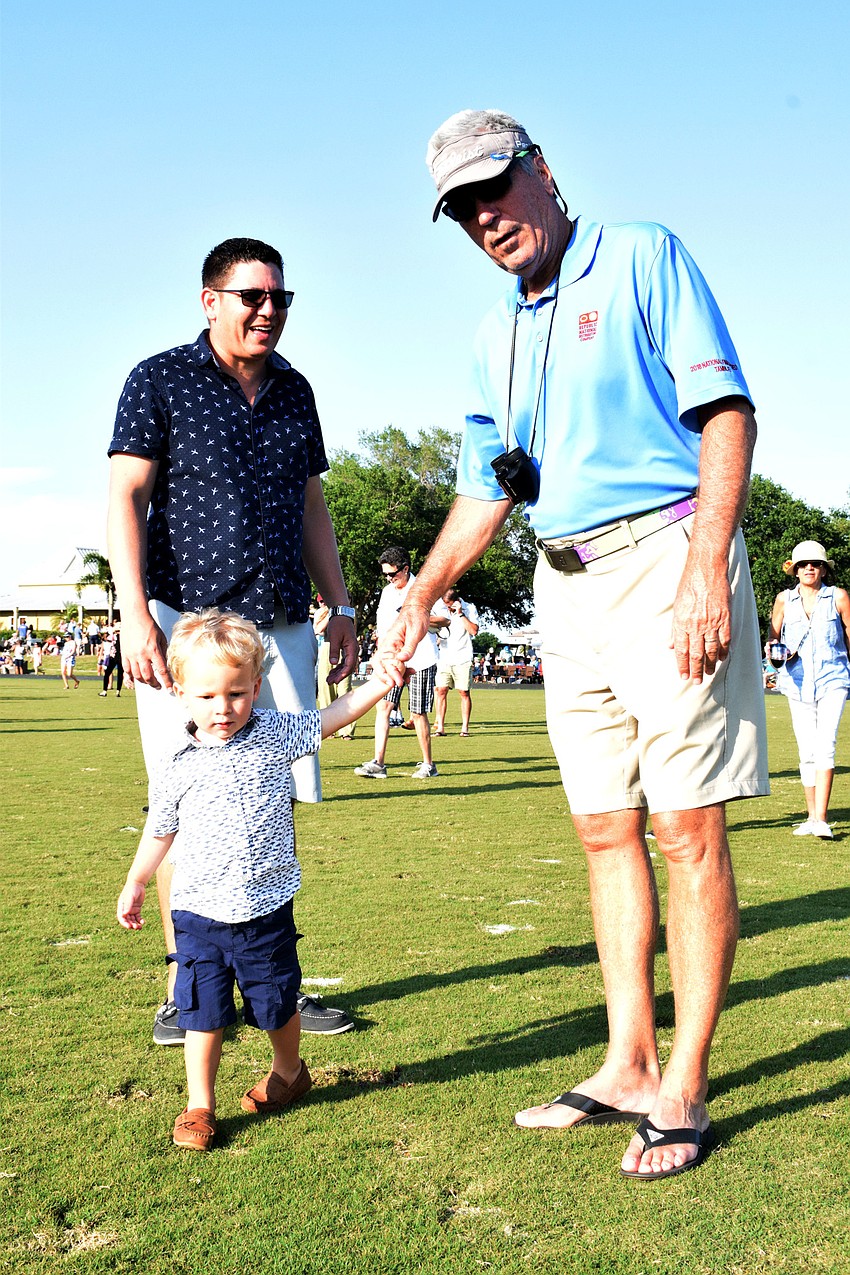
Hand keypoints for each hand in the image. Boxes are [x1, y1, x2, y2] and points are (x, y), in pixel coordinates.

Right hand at [117, 881, 145, 929]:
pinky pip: (138, 917)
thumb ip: (128, 905)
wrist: (138, 883)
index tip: (129, 926)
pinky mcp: (137, 909)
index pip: (121, 918)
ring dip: (135, 924)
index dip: (124, 923)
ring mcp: (131, 909)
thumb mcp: (130, 897)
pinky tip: (143, 922)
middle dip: (131, 925)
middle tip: (136, 927)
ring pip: (132, 920)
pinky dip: (140, 920)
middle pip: (127, 920)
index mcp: (121, 907)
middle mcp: (125, 910)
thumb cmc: (132, 889)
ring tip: (140, 927)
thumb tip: (125, 915)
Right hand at [120, 610, 171, 689]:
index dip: (166, 681)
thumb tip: (166, 664)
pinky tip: (135, 679)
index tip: (169, 688)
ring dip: (143, 682)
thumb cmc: (150, 626)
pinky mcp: (124, 654)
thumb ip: (164, 652)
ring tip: (149, 682)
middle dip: (154, 684)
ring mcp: (131, 655)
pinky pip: (126, 670)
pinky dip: (131, 677)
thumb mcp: (162, 638)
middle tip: (158, 686)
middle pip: (148, 676)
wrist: (134, 616)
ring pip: (136, 675)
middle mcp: (142, 654)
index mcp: (153, 650)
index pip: (162, 671)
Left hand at [324, 615, 357, 683]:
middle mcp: (353, 650)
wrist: (341, 616)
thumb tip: (333, 663)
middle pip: (348, 667)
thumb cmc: (338, 625)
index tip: (336, 680)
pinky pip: (344, 661)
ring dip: (338, 673)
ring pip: (346, 665)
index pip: (349, 665)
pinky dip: (338, 667)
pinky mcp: (347, 650)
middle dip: (339, 676)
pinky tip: (332, 672)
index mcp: (352, 648)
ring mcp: (351, 650)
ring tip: (329, 679)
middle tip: (330, 682)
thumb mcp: (334, 637)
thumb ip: (334, 651)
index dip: (343, 674)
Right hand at [375, 605, 430, 685]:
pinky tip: (409, 673)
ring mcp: (392, 646)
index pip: (384, 661)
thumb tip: (402, 660)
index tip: (396, 682)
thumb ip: (409, 647)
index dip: (388, 673)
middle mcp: (388, 644)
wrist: (418, 608)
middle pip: (381, 664)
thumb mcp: (415, 632)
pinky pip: (396, 661)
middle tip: (399, 685)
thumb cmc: (416, 617)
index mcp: (390, 640)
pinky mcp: (398, 648)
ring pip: (388, 664)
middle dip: (389, 677)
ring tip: (406, 681)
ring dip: (395, 674)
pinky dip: (401, 668)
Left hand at [670, 561, 731, 682]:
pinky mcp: (725, 617)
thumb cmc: (689, 585)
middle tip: (697, 681)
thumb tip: (672, 645)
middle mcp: (696, 624)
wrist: (706, 568)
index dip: (682, 665)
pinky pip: (725, 639)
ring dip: (710, 664)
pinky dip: (724, 650)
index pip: (681, 650)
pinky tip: (722, 658)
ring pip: (711, 649)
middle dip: (696, 670)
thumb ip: (675, 628)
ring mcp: (712, 621)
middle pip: (696, 653)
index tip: (683, 676)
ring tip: (709, 673)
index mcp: (682, 622)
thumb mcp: (677, 606)